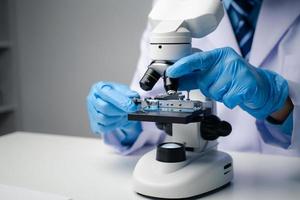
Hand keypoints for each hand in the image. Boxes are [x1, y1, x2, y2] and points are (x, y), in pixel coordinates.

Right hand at [86, 81, 141, 144]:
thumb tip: (133, 98)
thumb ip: (130, 94)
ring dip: (117, 118)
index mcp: (99, 87)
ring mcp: (91, 111)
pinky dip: (114, 125)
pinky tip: (117, 119)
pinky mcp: (94, 123)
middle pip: (105, 108)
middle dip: (120, 111)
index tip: (132, 107)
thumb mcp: (126, 92)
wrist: (117, 107)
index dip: (121, 101)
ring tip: (122, 113)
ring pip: (104, 119)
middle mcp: (92, 98)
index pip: (109, 95)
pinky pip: (104, 128)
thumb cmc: (119, 97)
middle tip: (130, 110)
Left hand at [166, 47, 288, 118]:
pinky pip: (227, 100)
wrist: (260, 86)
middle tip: (222, 85)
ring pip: (215, 93)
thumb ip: (195, 76)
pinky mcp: (247, 84)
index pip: (196, 59)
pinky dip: (231, 101)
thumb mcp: (214, 73)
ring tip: (231, 89)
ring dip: (221, 96)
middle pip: (204, 82)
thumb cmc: (234, 79)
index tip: (171, 72)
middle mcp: (228, 60)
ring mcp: (239, 71)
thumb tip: (175, 80)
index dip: (182, 66)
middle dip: (209, 89)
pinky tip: (237, 94)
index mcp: (218, 55)